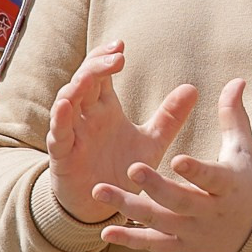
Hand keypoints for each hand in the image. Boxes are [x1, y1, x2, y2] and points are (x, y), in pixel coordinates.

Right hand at [46, 41, 197, 223]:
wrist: (105, 207)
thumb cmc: (123, 169)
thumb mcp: (152, 141)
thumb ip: (170, 117)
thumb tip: (193, 88)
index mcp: (105, 109)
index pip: (100, 74)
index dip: (106, 57)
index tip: (121, 45)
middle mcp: (86, 117)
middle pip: (84, 80)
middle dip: (97, 65)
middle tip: (117, 56)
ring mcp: (73, 135)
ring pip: (66, 102)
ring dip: (77, 86)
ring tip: (92, 74)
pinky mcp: (63, 157)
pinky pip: (57, 135)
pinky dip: (59, 119)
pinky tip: (65, 105)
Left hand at [95, 79, 251, 251]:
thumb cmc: (248, 177)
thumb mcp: (243, 147)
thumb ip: (233, 115)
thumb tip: (237, 80)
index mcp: (229, 184)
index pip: (213, 178)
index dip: (196, 171)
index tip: (176, 158)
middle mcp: (211, 211)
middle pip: (181, 201)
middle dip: (155, 187)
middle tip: (130, 167)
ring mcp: (195, 231)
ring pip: (160, 222)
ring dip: (129, 209)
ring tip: (99, 191)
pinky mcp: (182, 245)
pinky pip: (154, 244)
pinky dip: (130, 240)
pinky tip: (105, 232)